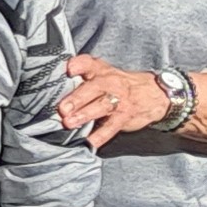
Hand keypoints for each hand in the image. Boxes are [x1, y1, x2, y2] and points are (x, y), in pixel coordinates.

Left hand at [56, 54, 172, 148]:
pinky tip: (88, 143)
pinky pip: (110, 128)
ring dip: (85, 115)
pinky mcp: (124, 118)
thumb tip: (52, 83)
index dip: (79, 64)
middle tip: (62, 108)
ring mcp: (119, 101)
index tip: (68, 69)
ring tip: (69, 123)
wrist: (155, 94)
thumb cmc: (120, 84)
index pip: (90, 63)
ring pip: (101, 107)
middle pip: (94, 88)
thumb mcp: (104, 72)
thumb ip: (82, 74)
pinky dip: (99, 137)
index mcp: (102, 71)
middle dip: (77, 98)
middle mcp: (110, 84)